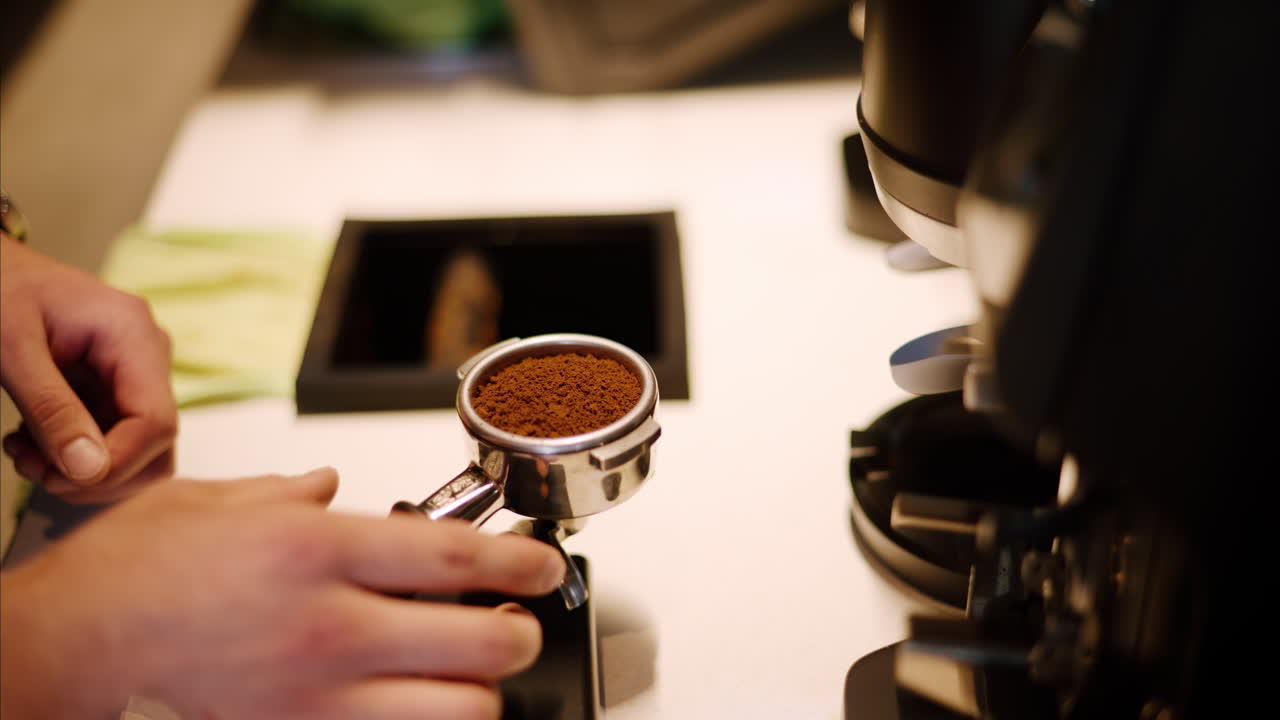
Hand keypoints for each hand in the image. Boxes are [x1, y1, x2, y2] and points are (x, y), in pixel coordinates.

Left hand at [0, 233, 177, 503]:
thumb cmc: (0, 292)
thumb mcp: (12, 350)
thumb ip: (51, 409)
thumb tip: (89, 471)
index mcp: (133, 335)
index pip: (157, 422)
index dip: (115, 463)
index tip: (58, 477)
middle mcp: (149, 356)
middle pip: (157, 445)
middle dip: (98, 475)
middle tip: (34, 468)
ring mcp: (137, 375)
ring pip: (139, 453)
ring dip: (84, 472)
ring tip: (27, 455)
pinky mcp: (118, 390)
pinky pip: (114, 442)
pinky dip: (74, 458)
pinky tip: (31, 442)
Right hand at [0, 468, 565, 718]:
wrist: (73, 645)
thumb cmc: (135, 571)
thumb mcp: (216, 500)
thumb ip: (289, 491)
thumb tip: (329, 483)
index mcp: (318, 549)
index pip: (457, 557)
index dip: (522, 561)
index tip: (543, 565)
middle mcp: (331, 623)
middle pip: (481, 640)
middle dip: (520, 632)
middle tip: (517, 621)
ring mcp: (318, 692)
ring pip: (456, 710)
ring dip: (479, 690)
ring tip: (472, 670)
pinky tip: (416, 703)